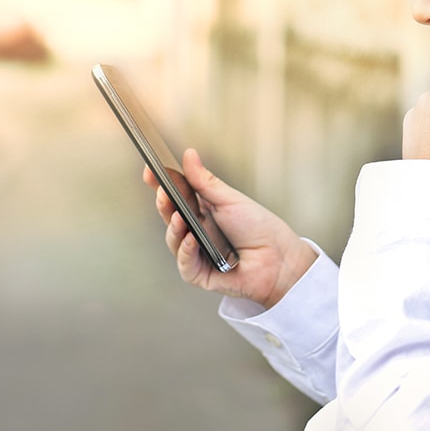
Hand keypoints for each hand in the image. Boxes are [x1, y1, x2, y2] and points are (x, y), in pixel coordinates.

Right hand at [144, 149, 316, 308]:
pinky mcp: (201, 274)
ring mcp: (198, 253)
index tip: (150, 171)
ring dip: (173, 229)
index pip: (176, 196)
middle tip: (163, 192)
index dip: (161, 184)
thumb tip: (189, 156)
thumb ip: (205, 181)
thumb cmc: (259, 228)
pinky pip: (185, 264)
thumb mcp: (230, 199)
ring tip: (179, 218)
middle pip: (170, 217)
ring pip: (174, 241)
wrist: (279, 258)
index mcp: (204, 210)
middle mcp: (198, 231)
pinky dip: (185, 252)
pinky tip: (191, 241)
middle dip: (164, 204)